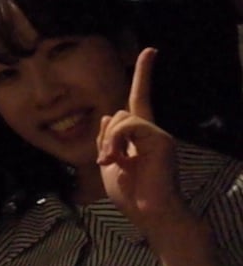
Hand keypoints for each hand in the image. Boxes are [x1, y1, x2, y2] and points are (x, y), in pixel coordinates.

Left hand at [96, 47, 191, 240]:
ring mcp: (157, 134)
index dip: (143, 74)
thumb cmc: (131, 194)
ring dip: (108, 140)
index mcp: (139, 136)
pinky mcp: (160, 139)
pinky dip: (115, 141)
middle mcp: (152, 131)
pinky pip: (129, 125)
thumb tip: (108, 116)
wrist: (150, 215)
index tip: (149, 50)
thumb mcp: (109, 162)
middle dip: (104, 136)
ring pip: (121, 117)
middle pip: (118, 112)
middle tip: (105, 161)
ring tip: (109, 162)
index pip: (139, 98)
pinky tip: (116, 160)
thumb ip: (106, 137)